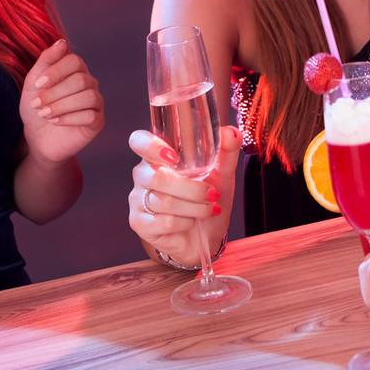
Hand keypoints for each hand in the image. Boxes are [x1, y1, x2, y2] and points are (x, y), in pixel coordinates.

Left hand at [20, 39, 103, 163]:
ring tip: (46, 114)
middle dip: (55, 93)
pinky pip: (91, 115)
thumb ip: (46, 60)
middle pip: (81, 80)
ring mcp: (95, 102)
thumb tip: (62, 41)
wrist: (37, 138)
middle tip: (37, 105)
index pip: (75, 60)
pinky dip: (70, 118)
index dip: (56, 71)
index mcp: (75, 71)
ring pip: (88, 97)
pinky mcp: (98, 121)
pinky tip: (56, 122)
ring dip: (62, 106)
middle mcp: (89, 83)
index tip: (37, 85)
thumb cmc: (36, 109)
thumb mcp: (33, 83)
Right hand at [127, 124, 240, 264]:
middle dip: (192, 189)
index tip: (173, 157)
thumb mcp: (222, 173)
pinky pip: (164, 221)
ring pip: (164, 202)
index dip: (151, 146)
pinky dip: (185, 222)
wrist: (206, 236)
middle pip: (158, 177)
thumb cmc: (208, 199)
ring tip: (209, 209)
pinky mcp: (140, 223)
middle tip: (212, 194)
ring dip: (194, 208)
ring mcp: (138, 199)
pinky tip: (192, 222)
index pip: (139, 141)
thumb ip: (226, 151)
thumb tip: (231, 133)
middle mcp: (143, 175)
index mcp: (158, 156)